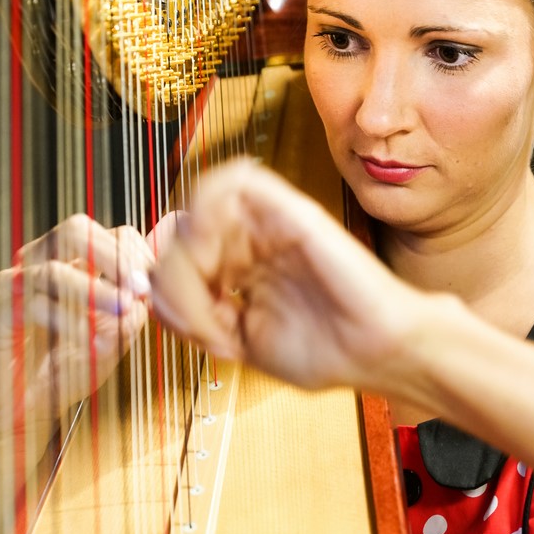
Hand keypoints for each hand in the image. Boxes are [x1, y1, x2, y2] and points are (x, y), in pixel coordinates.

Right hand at [0, 215, 155, 458]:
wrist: (26, 404)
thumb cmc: (71, 365)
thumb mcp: (116, 339)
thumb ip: (133, 314)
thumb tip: (142, 296)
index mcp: (80, 261)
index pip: (115, 235)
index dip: (141, 257)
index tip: (157, 287)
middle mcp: (46, 261)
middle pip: (76, 230)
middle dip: (115, 257)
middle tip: (139, 288)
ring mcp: (20, 283)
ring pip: (54, 269)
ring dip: (95, 290)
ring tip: (122, 311)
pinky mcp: (2, 311)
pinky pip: (33, 305)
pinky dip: (68, 322)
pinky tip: (91, 340)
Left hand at [150, 160, 423, 391]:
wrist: (379, 352)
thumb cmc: (329, 351)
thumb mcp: (242, 343)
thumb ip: (197, 316)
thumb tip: (154, 292)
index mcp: (244, 270)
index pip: (179, 258)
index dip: (168, 289)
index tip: (192, 329)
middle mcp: (253, 241)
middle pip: (181, 232)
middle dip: (175, 279)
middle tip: (202, 319)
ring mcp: (270, 223)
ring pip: (199, 206)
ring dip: (190, 250)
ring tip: (211, 288)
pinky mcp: (289, 210)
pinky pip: (236, 182)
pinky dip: (211, 210)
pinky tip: (218, 257)